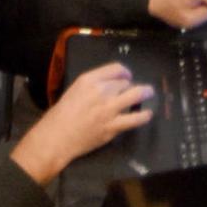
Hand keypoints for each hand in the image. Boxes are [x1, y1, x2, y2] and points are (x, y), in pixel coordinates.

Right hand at [11, 63, 153, 184]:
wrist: (57, 137)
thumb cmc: (61, 114)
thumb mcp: (75, 90)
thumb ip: (93, 85)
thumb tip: (111, 85)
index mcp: (89, 80)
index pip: (115, 69)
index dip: (125, 72)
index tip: (127, 76)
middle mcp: (101, 91)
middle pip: (125, 83)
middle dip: (130, 86)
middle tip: (133, 90)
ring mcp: (108, 109)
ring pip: (134, 95)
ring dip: (144, 93)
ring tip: (149, 93)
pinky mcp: (112, 127)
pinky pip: (134, 119)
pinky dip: (143, 116)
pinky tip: (147, 114)